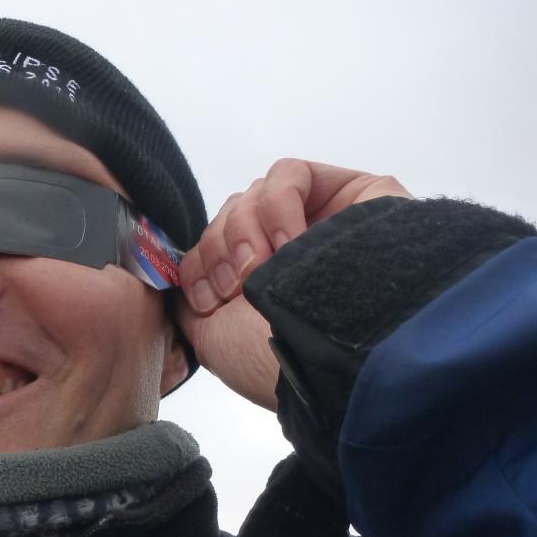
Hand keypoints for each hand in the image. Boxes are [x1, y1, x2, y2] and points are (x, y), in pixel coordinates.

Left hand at [175, 159, 411, 409]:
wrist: (333, 362)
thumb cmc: (274, 362)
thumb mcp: (212, 341)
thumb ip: (191, 305)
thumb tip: (181, 280)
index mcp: (261, 286)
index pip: (213, 247)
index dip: (199, 265)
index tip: (209, 300)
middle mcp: (293, 252)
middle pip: (230, 215)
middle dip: (220, 248)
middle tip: (239, 286)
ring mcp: (324, 220)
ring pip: (254, 194)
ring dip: (244, 229)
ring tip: (264, 268)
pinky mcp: (355, 193)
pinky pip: (290, 173)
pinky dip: (276, 204)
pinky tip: (291, 242)